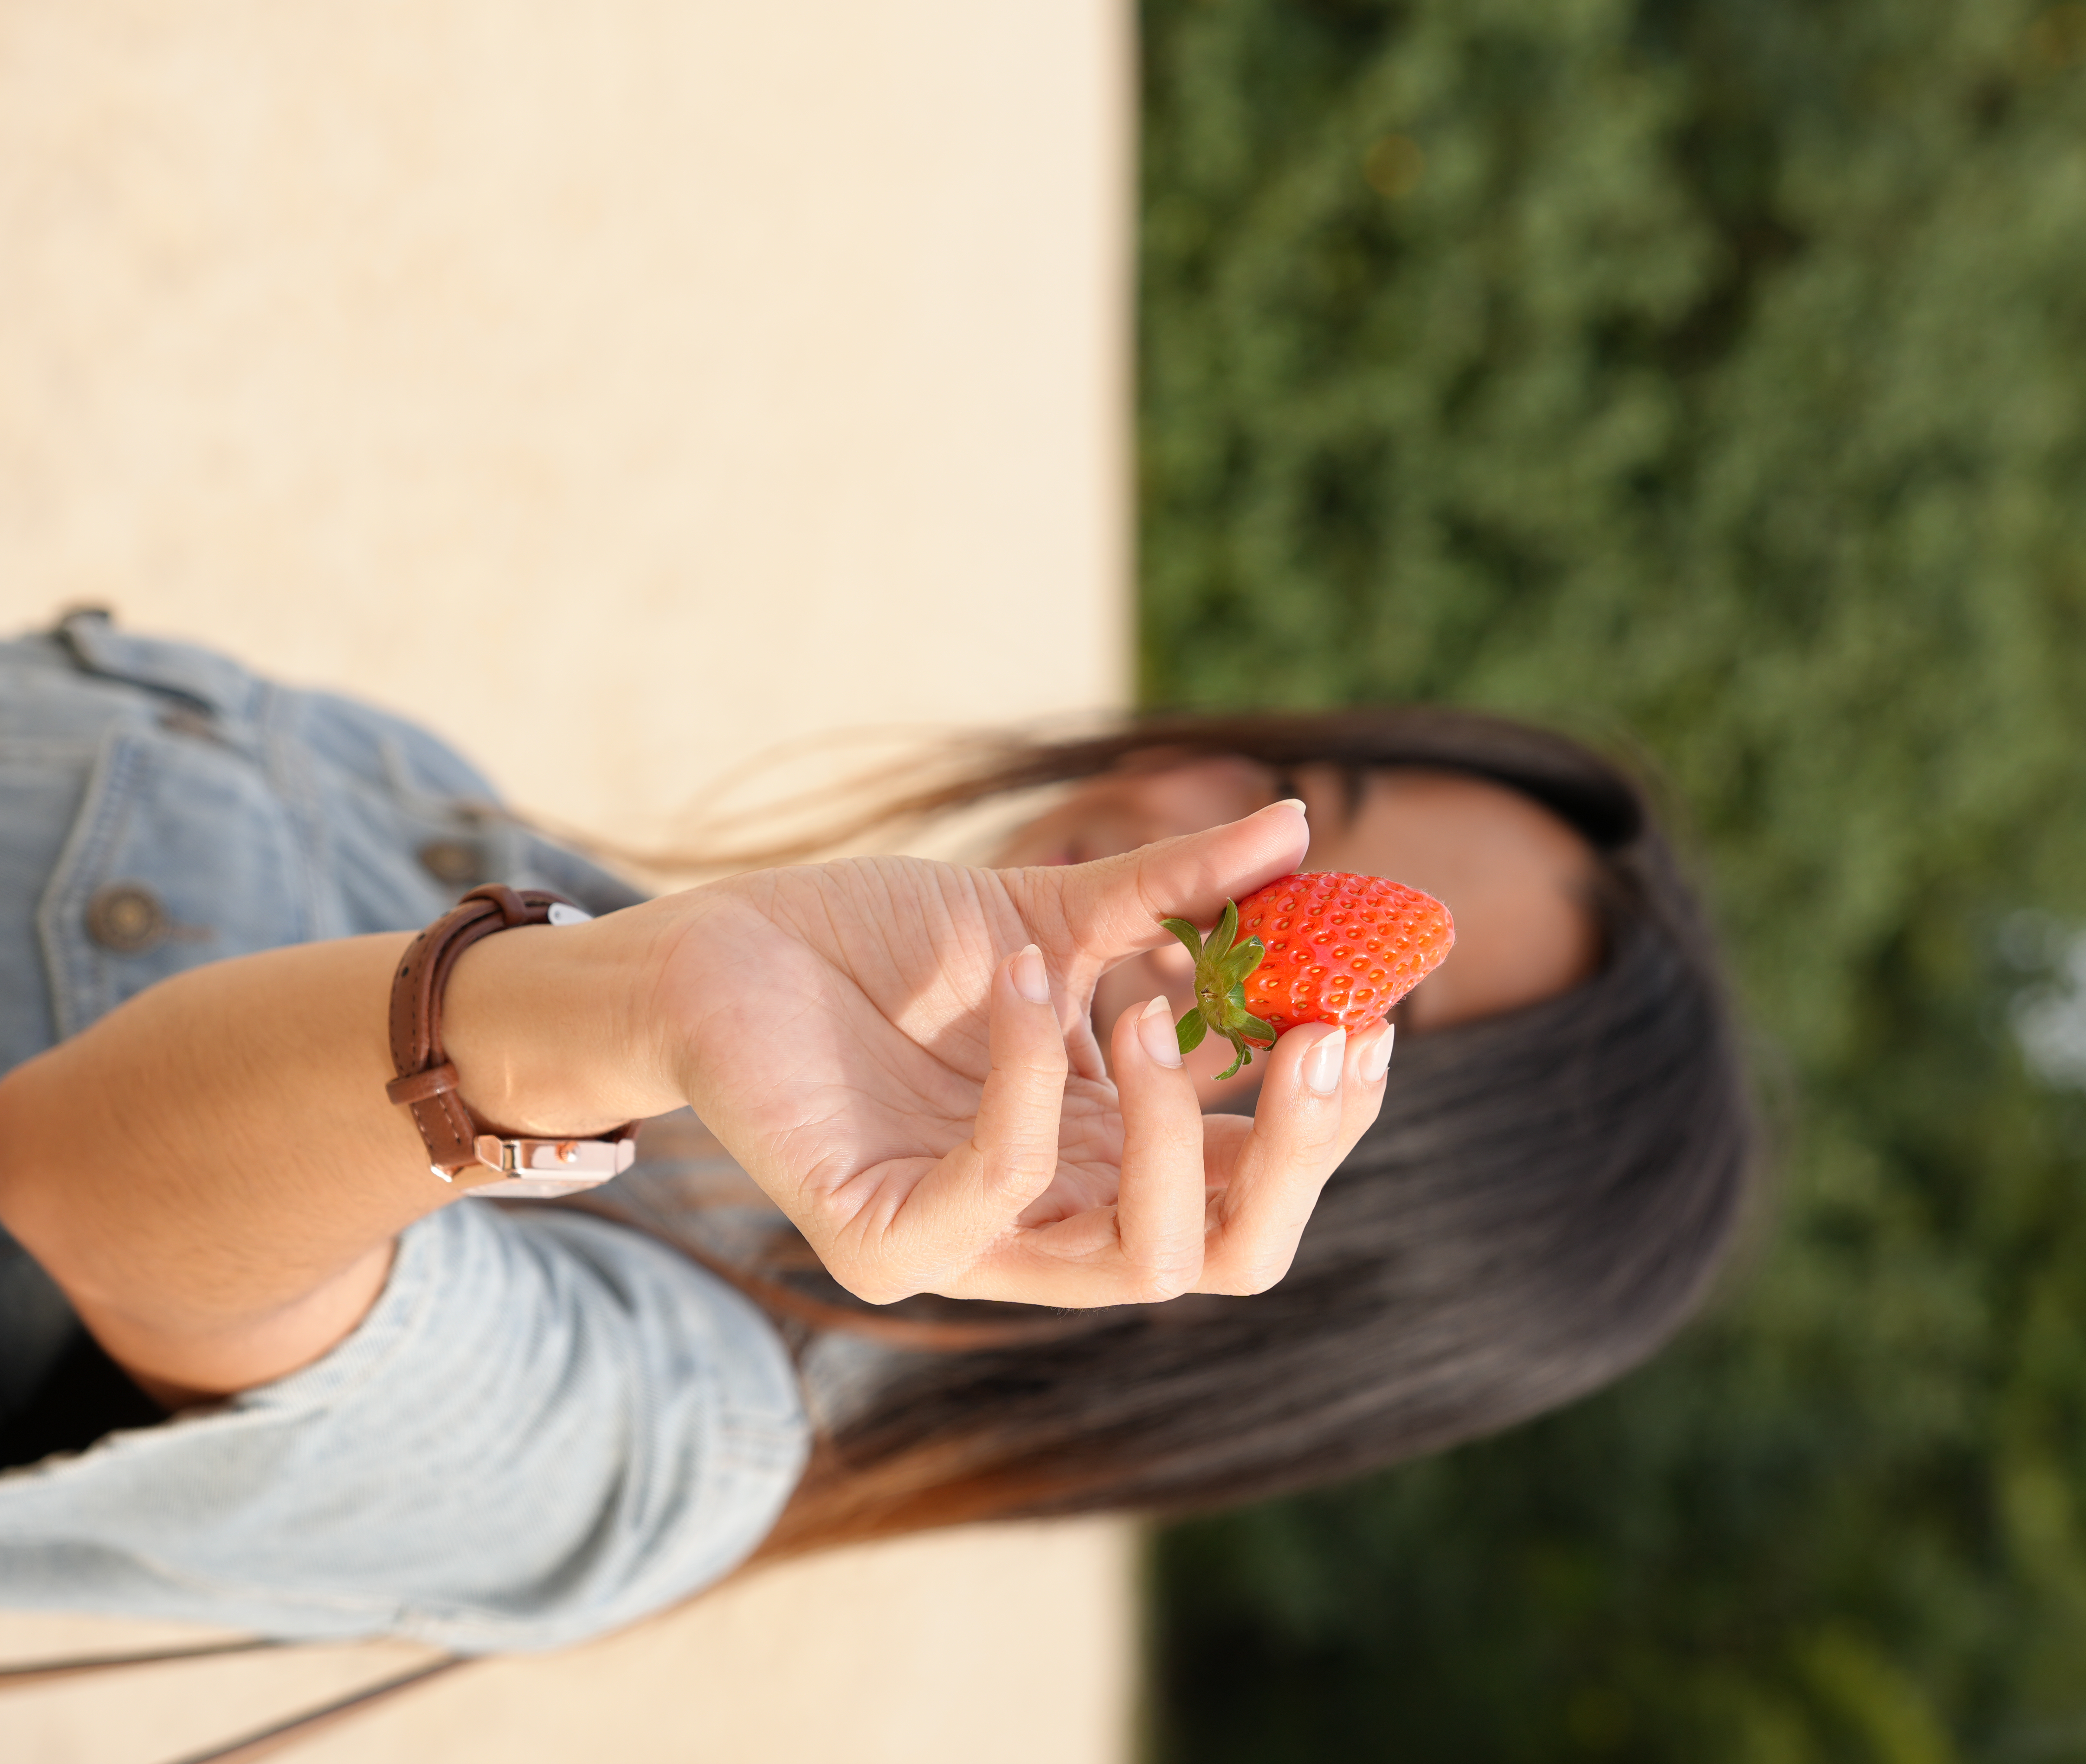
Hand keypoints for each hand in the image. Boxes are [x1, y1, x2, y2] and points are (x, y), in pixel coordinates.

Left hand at [626, 801, 1392, 1307]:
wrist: (723, 950)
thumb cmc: (884, 946)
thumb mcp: (1052, 910)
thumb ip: (1176, 892)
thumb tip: (1299, 824)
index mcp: (1114, 1158)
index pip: (1264, 1182)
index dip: (1332, 1115)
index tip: (1362, 1007)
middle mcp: (1060, 1220)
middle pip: (1238, 1253)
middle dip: (1303, 1152)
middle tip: (1322, 1031)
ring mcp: (973, 1248)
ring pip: (1143, 1260)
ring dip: (1172, 1123)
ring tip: (1141, 995)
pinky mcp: (881, 1246)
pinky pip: (998, 1197)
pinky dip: (1029, 1082)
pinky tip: (1020, 978)